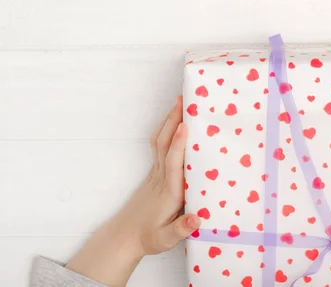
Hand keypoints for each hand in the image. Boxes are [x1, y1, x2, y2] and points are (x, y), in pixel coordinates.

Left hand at [66, 96, 199, 286]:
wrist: (125, 237)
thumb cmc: (149, 237)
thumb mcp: (166, 239)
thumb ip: (180, 229)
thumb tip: (197, 218)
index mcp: (169, 192)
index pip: (173, 163)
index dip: (180, 144)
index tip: (186, 125)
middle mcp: (161, 178)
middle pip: (165, 143)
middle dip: (174, 121)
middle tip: (185, 100)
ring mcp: (156, 174)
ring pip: (160, 141)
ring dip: (169, 121)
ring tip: (181, 103)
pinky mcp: (155, 174)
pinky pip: (160, 146)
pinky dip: (166, 130)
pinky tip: (174, 122)